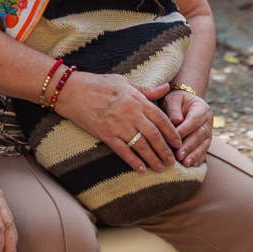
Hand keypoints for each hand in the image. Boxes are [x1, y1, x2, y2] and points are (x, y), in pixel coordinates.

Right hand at [53, 72, 180, 172]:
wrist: (74, 91)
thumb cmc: (100, 83)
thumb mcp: (125, 82)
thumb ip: (147, 89)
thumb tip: (166, 88)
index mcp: (137, 100)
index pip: (161, 119)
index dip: (172, 133)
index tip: (178, 143)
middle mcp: (131, 114)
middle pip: (154, 135)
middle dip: (165, 150)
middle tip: (173, 161)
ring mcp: (118, 125)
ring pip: (141, 146)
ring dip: (152, 159)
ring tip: (161, 168)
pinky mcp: (106, 134)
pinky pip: (123, 151)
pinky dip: (133, 161)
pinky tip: (141, 169)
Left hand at [164, 89, 213, 166]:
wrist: (183, 104)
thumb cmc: (175, 101)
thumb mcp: (172, 100)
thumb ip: (173, 109)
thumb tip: (176, 121)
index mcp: (201, 108)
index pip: (194, 120)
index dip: (185, 130)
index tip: (174, 138)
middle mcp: (208, 120)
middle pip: (199, 135)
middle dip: (189, 146)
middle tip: (178, 155)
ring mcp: (209, 131)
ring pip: (203, 144)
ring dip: (194, 155)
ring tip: (185, 163)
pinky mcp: (206, 141)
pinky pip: (204, 151)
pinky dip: (199, 158)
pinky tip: (193, 165)